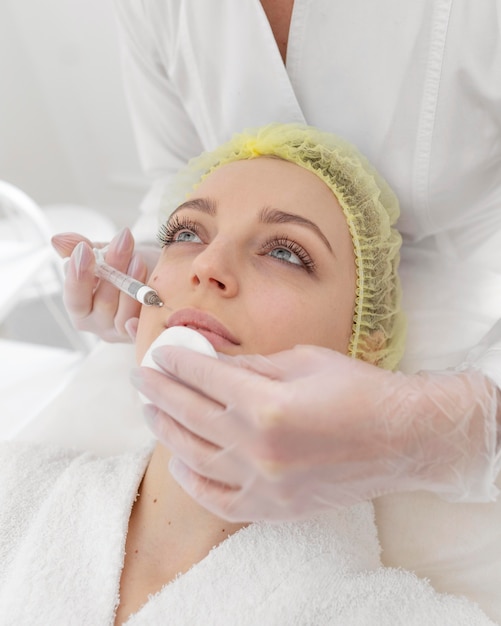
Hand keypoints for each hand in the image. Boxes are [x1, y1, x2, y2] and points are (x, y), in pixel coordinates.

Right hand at [52, 228, 146, 341]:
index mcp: (81, 308)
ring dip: (133, 284)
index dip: (77, 276)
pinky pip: (144, 331)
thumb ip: (78, 247)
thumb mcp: (101, 254)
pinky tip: (149, 302)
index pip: (75, 298)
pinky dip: (142, 321)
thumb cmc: (123, 266)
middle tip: (122, 241)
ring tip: (139, 258)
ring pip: (125, 315)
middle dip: (113, 268)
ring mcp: (123, 332)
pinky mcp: (146, 333)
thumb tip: (57, 240)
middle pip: (103, 303)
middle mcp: (100, 325)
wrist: (160, 276)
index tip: (84, 249)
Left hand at [131, 345, 499, 521]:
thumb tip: (211, 364)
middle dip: (158, 392)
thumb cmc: (359, 391)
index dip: (176, 362)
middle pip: (189, 415)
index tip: (160, 353)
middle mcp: (258, 448)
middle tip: (141, 378)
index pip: (203, 378)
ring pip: (195, 456)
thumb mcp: (303, 361)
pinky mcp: (275, 506)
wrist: (402, 439)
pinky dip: (193, 479)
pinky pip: (219, 498)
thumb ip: (250, 365)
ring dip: (166, 431)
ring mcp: (264, 484)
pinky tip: (179, 459)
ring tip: (152, 413)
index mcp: (266, 404)